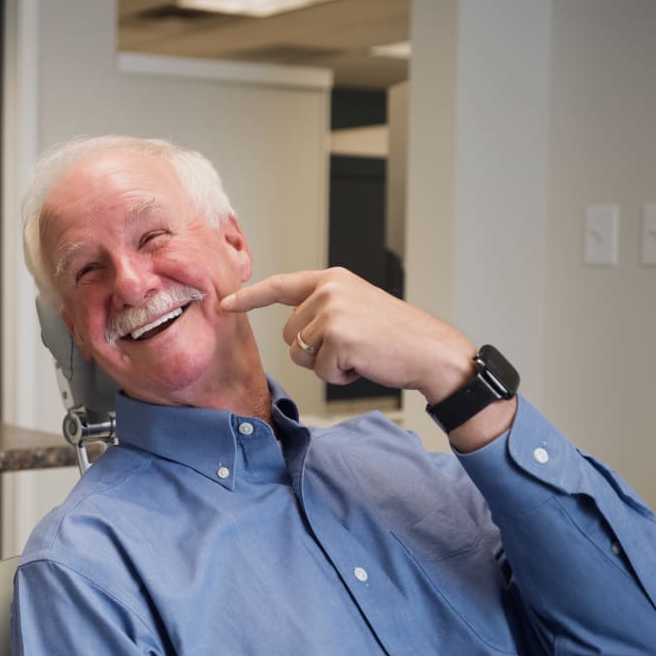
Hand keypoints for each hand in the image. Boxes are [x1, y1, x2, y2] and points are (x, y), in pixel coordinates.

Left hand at [220, 267, 474, 404]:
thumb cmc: (395, 336)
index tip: (225, 305)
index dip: (249, 297)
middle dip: (312, 350)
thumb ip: (323, 309)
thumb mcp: (355, 307)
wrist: (430, 351)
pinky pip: (318, 370)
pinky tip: (363, 364)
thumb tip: (291, 330)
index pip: (280, 286)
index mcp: (332, 279)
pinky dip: (338, 376)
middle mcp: (329, 290)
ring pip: (300, 354)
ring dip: (326, 364)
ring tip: (358, 353)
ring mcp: (332, 312)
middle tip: (351, 346)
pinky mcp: (337, 337)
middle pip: (287, 334)